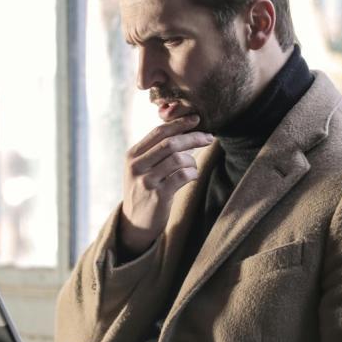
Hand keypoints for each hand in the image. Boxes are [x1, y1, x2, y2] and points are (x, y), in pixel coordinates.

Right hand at [118, 114, 212, 257]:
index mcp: (132, 155)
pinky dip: (192, 173)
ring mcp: (146, 181)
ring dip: (192, 160)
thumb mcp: (141, 168)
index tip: (196, 119)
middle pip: (170, 143)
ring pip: (178, 159)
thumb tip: (183, 131)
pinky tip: (192, 177)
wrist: (134, 223)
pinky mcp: (158, 196)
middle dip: (193, 137)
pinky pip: (182, 176)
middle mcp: (137, 166)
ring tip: (193, 167)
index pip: (158, 132)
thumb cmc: (144, 190)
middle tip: (209, 137)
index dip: (179, 123)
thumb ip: (155, 151)